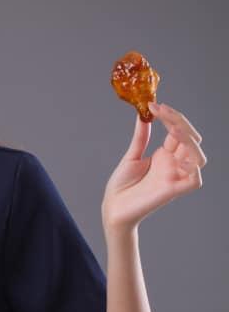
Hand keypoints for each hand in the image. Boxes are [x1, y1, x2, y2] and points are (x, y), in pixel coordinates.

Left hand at [102, 101, 205, 231]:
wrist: (112, 207)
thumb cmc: (122, 185)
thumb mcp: (132, 156)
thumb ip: (141, 137)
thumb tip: (143, 115)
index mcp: (166, 155)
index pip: (179, 131)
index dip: (171, 117)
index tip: (154, 105)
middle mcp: (174, 164)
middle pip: (191, 140)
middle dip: (180, 122)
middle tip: (161, 111)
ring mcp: (175, 177)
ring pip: (199, 157)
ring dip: (190, 141)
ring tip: (173, 129)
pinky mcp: (173, 191)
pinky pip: (195, 180)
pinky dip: (193, 168)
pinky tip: (179, 159)